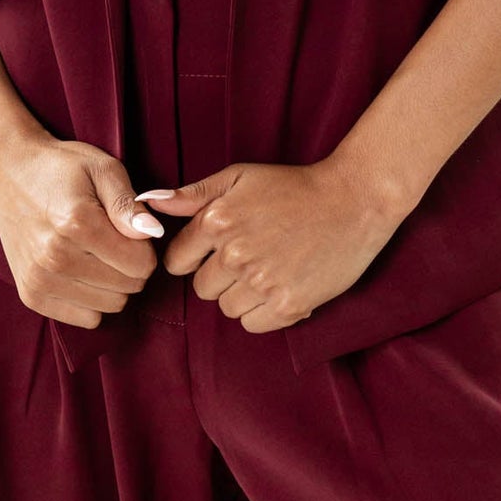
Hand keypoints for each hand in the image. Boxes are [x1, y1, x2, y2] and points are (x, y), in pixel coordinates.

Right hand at [0, 130, 162, 327]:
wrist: (8, 174)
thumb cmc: (61, 167)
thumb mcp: (102, 167)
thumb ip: (128, 203)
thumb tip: (153, 233)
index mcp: (77, 222)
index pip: (139, 263)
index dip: (145, 247)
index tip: (132, 230)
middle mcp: (55, 256)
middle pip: (127, 287)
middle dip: (131, 265)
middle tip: (115, 240)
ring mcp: (40, 279)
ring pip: (110, 306)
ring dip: (113, 284)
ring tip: (98, 254)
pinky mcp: (31, 295)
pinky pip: (86, 319)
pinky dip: (92, 299)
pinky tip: (82, 271)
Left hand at [137, 157, 402, 334]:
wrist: (352, 201)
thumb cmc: (293, 185)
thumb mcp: (240, 176)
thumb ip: (193, 194)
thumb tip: (148, 202)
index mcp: (218, 221)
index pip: (177, 261)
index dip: (193, 256)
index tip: (212, 250)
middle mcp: (235, 254)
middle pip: (202, 288)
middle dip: (218, 274)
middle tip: (248, 254)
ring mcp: (262, 283)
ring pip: (227, 308)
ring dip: (241, 293)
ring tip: (268, 266)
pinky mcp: (288, 306)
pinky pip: (253, 324)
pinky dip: (263, 311)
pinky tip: (281, 284)